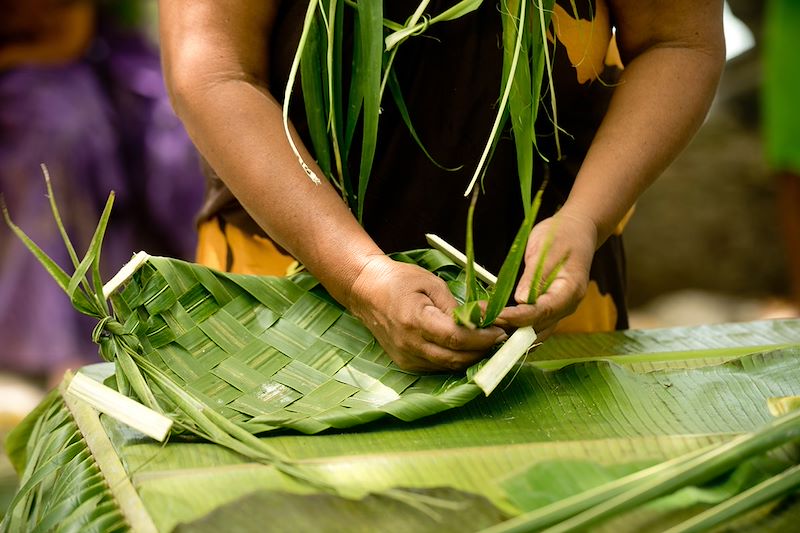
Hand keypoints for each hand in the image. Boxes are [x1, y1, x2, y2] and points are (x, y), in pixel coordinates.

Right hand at [347, 255, 506, 372]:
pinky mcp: (405, 363)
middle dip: (482, 351)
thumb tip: (481, 319)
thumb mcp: (430, 283)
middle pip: (455, 358)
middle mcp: (409, 344)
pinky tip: (466, 348)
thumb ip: (455, 305)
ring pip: (448, 367)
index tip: (499, 331)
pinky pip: (437, 367)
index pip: (456, 338)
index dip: (482, 338)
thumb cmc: (399, 280)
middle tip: (499, 338)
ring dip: (471, 358)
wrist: (366, 292)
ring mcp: (406, 357)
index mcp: (415, 320)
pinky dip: (455, 360)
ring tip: (487, 342)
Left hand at [496, 210, 596, 338]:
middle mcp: (567, 305)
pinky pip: (534, 323)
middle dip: (510, 325)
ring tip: (486, 323)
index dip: (519, 317)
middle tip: (483, 319)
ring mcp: (560, 309)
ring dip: (511, 330)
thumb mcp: (545, 250)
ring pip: (536, 330)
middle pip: (538, 325)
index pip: (543, 311)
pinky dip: (516, 326)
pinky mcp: (550, 307)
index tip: (497, 316)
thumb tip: (521, 300)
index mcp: (571, 290)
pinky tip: (497, 323)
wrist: (577, 230)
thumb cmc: (562, 235)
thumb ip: (534, 276)